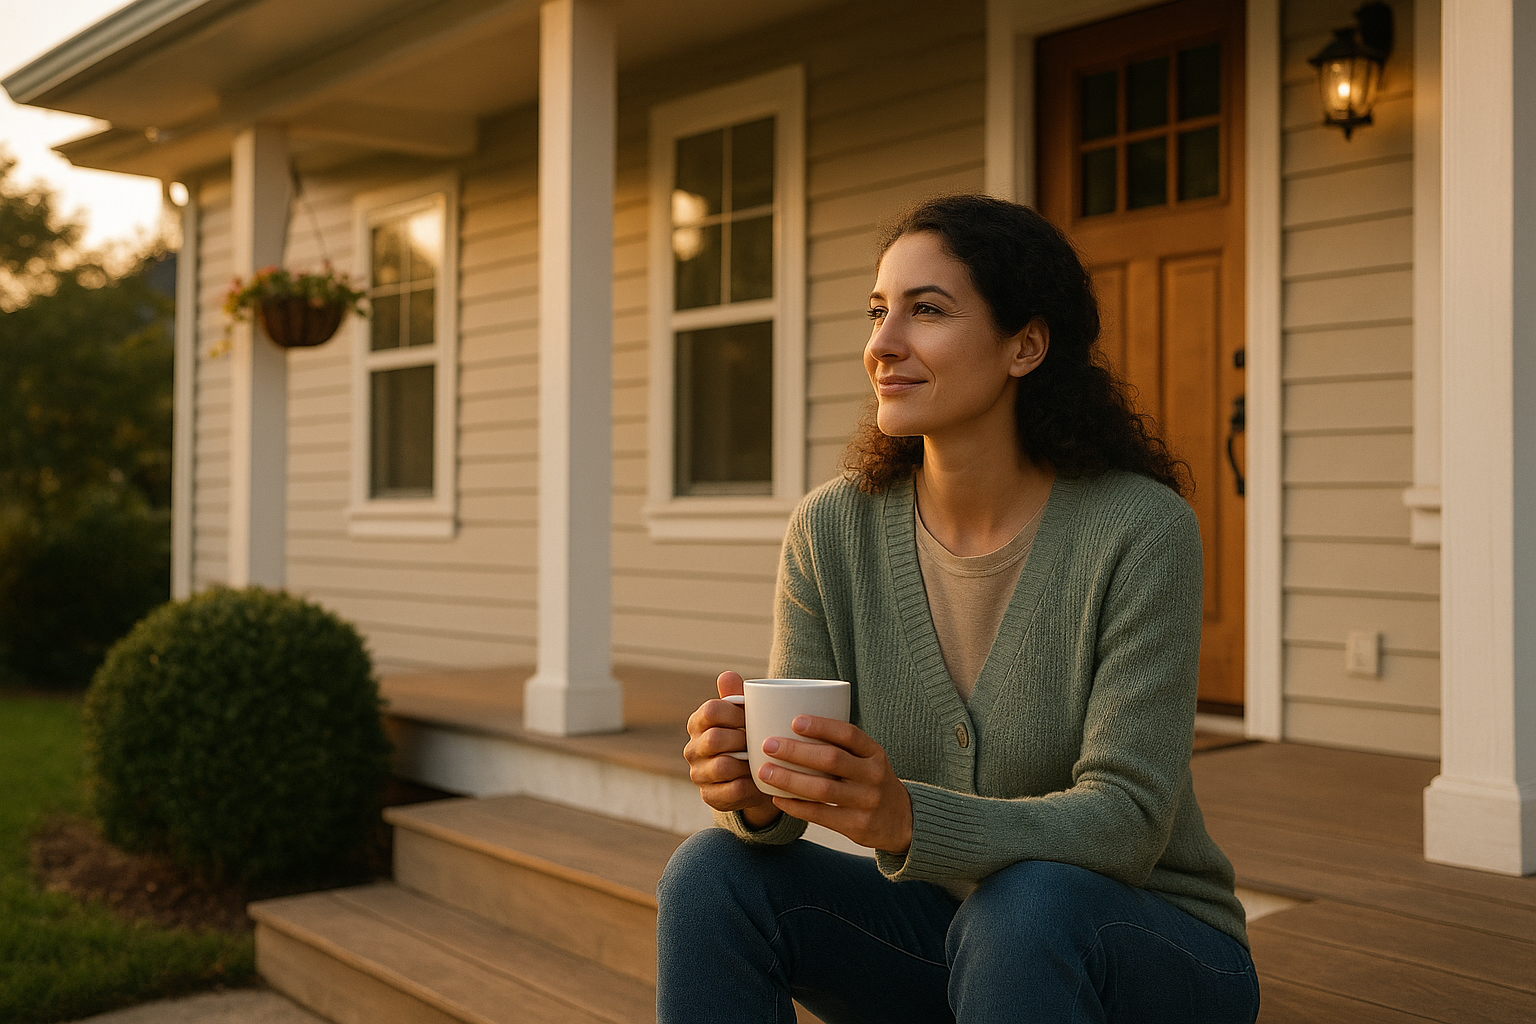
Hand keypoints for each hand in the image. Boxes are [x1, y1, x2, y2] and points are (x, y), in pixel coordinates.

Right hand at [683, 672, 780, 828]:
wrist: (753, 776)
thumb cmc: (748, 736)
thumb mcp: (744, 715)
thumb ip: (736, 695)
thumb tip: (728, 675)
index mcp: (698, 722)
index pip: (711, 710)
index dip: (735, 712)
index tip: (752, 717)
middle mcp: (692, 748)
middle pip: (715, 738)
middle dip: (742, 739)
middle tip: (761, 741)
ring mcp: (698, 773)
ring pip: (723, 766)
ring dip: (747, 763)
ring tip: (761, 760)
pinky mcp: (709, 796)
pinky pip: (732, 790)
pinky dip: (750, 785)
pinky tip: (759, 779)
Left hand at [758, 717, 913, 854]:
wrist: (902, 821)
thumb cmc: (871, 781)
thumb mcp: (868, 759)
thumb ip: (841, 746)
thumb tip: (794, 724)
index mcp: (874, 752)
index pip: (849, 734)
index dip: (822, 726)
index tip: (794, 721)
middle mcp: (873, 775)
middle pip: (832, 759)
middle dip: (796, 751)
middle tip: (768, 744)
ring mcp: (867, 801)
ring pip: (823, 789)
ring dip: (790, 779)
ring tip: (765, 772)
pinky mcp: (857, 826)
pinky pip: (822, 814)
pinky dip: (797, 806)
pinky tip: (778, 798)